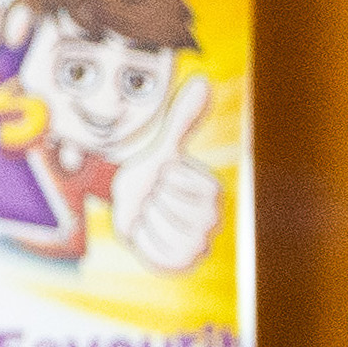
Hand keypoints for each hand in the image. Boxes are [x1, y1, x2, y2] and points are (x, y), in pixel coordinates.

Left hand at [111, 77, 218, 268]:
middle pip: (171, 212)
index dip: (165, 181)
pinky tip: (146, 234)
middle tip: (151, 201)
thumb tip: (202, 81)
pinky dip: (144, 245)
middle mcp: (213, 220)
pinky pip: (159, 257)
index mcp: (213, 192)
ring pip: (162, 234)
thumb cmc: (151, 175)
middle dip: (150, 204)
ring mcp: (199, 244)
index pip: (187, 187)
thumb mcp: (163, 148)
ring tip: (149, 216)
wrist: (134, 207)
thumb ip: (183, 118)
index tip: (162, 180)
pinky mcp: (181, 264)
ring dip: (145, 224)